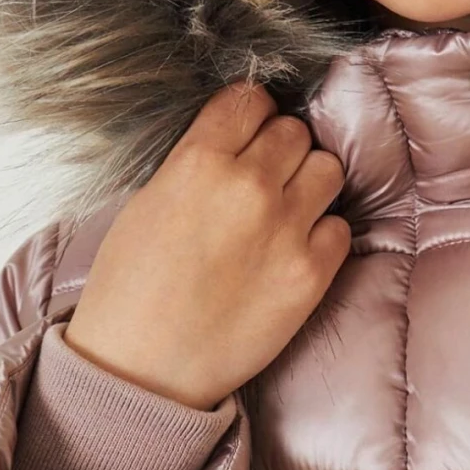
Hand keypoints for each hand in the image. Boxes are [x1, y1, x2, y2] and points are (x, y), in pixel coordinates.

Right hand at [60, 80, 350, 409]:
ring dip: (309, 184)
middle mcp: (248, 186)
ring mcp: (286, 229)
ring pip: (327, 168)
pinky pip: (339, 227)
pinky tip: (293, 252)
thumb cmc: (131, 289)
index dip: (250, 114)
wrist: (143, 369)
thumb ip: (198, 163)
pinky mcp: (311, 273)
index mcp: (198, 161)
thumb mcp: (148, 202)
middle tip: (264, 180)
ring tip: (285, 211)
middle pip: (293, 131)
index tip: (248, 132)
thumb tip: (238, 141)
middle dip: (280, 151)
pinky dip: (321, 235)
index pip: (249, 99)